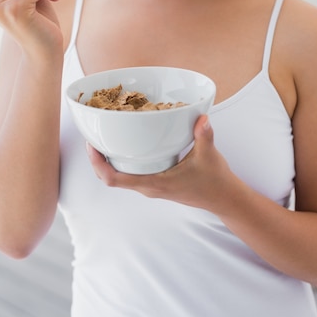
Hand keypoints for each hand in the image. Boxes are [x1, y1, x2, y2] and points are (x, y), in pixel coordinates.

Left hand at [86, 115, 234, 212]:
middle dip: (98, 159)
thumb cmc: (215, 181)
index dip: (97, 164)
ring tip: (106, 137)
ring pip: (121, 176)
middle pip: (111, 178)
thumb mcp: (209, 155)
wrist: (224, 199)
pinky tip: (128, 145)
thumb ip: (204, 135)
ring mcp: (152, 187)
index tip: (92, 145)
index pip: (114, 179)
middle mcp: (149, 187)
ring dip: (109, 161)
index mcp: (155, 184)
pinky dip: (124, 162)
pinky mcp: (157, 183)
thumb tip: (201, 117)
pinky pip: (132, 174)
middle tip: (94, 136)